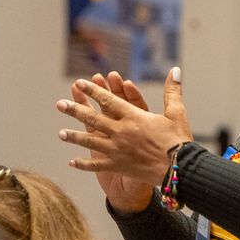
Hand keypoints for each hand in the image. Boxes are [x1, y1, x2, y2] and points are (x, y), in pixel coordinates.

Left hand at [57, 67, 192, 195]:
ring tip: (60, 133)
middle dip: (75, 110)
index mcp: (134, 117)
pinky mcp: (118, 166)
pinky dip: (84, 164)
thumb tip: (175, 69)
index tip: (80, 83)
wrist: (180, 170)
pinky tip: (71, 162)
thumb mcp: (177, 113)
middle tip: (59, 104)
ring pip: (91, 141)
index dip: (93, 91)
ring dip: (74, 137)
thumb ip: (172, 91)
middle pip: (93, 118)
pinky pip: (97, 165)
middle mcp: (121, 132)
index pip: (109, 100)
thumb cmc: (180, 141)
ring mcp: (117, 150)